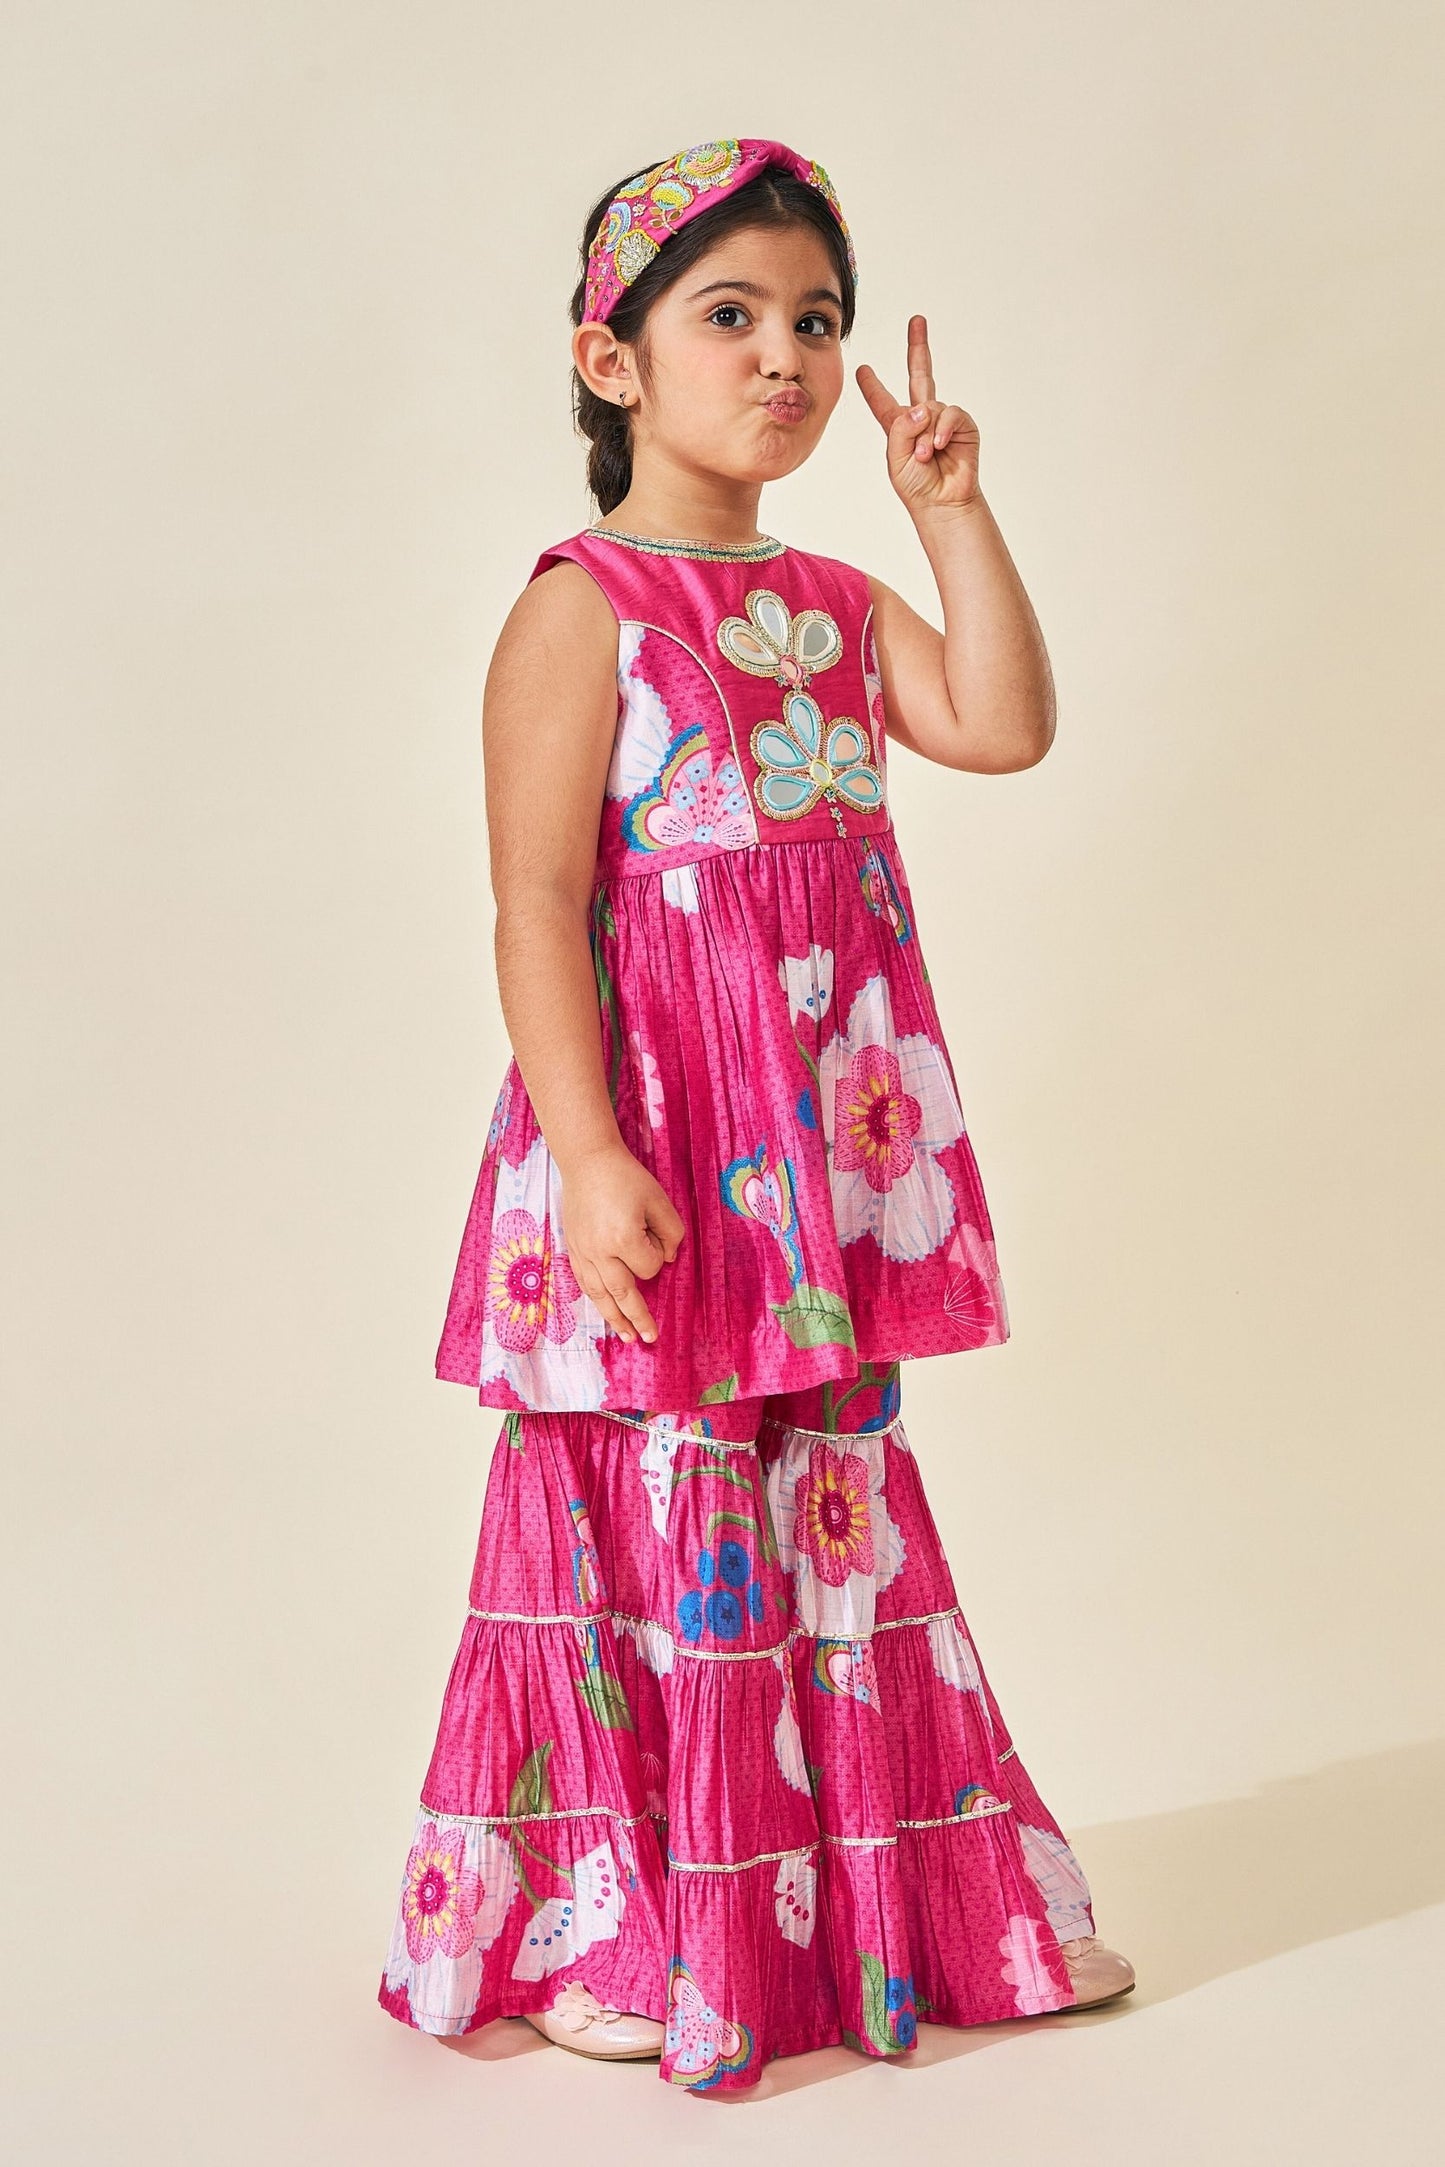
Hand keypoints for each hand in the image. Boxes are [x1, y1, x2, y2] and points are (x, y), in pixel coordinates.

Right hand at [559, 1141, 685, 1345]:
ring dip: (614, 1318)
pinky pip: (584, 1282)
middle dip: (638, 1317)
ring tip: (626, 1337)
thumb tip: (666, 1261)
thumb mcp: (659, 1200)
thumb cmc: (627, 1178)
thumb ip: (671, 1233)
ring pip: (600, 1294)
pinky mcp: (574, 1248)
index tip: (653, 1234)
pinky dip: (596, 1299)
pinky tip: (605, 1309)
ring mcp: (583, 1252)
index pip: (648, 1266)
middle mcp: (600, 1251)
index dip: (656, 1254)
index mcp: (622, 1238)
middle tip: (650, 1338)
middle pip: (622, 1293)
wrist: (588, 1162)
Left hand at [856, 313, 980, 514]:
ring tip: (926, 456)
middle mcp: (923, 418)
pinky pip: (951, 413)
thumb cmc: (917, 486)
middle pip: (920, 375)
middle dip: (919, 347)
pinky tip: (939, 447)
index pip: (883, 402)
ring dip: (926, 433)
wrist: (942, 503)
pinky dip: (943, 430)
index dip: (873, 386)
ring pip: (931, 406)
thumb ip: (901, 428)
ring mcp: (944, 420)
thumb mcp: (896, 457)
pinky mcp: (964, 425)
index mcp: (899, 427)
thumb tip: (923, 407)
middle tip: (917, 320)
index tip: (863, 369)